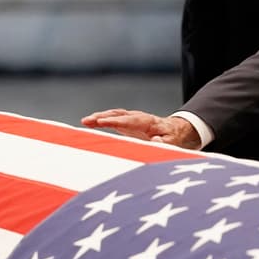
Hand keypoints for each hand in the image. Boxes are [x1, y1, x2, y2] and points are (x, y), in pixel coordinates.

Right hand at [81, 109, 200, 148]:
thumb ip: (164, 143)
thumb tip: (156, 141)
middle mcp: (137, 117)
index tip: (102, 122)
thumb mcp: (172, 143)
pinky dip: (100, 120)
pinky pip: (112, 119)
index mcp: (148, 122)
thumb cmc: (172, 138)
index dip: (115, 121)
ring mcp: (131, 118)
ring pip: (113, 115)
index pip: (129, 120)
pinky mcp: (126, 122)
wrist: (174, 130)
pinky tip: (88, 123)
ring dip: (99, 117)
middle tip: (87, 121)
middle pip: (118, 115)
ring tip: (84, 121)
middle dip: (102, 117)